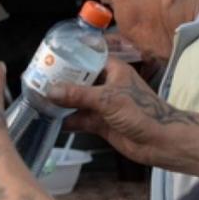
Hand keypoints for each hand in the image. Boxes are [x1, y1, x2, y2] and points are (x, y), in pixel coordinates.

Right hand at [52, 57, 198, 167]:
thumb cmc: (141, 112)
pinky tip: (51, 119)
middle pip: (79, 79)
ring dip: (62, 101)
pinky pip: (80, 119)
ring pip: (77, 100)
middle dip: (60, 81)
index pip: (87, 57)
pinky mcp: (101, 123)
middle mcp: (106, 85)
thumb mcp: (108, 99)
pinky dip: (68, 120)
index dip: (69, 56)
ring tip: (39, 98)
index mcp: (112, 70)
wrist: (161, 142)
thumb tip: (50, 90)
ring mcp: (103, 105)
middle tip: (37, 79)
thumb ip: (78, 95)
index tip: (49, 56)